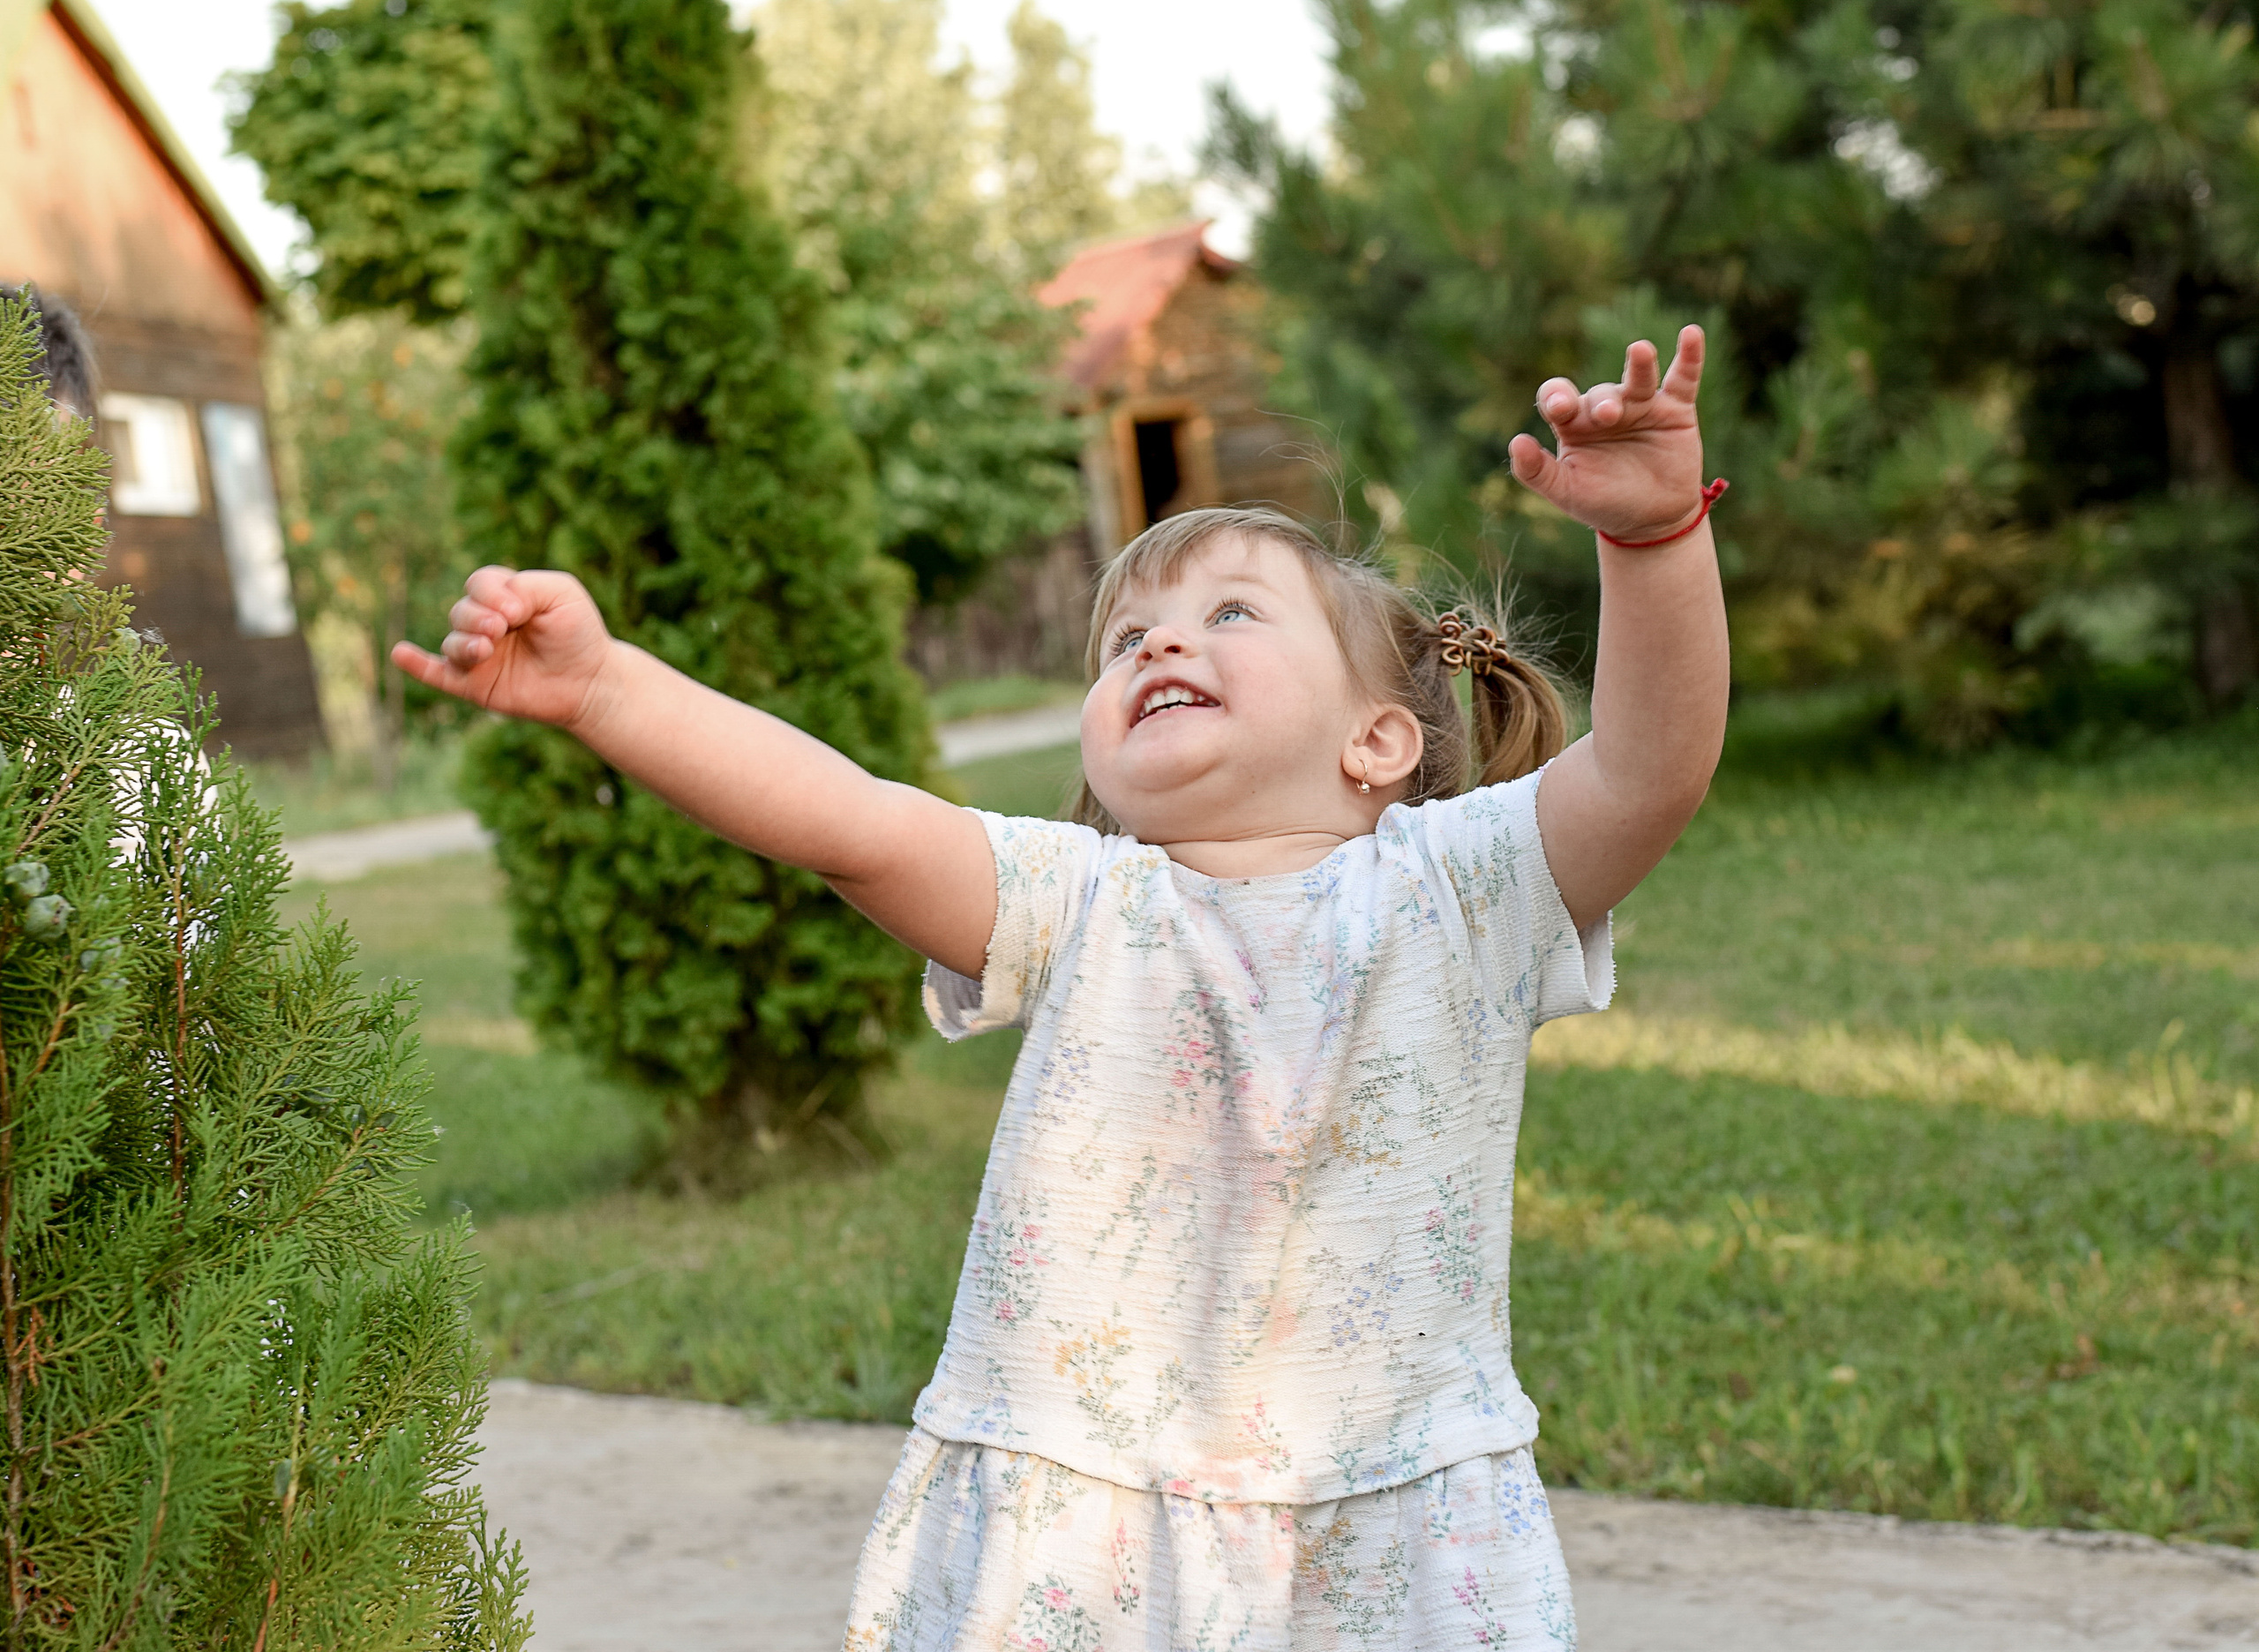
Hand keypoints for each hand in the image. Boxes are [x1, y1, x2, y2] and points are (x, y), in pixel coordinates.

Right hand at [390, 566, 617, 730]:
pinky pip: (436, 674)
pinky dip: (416, 665)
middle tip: (502, 629)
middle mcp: (486, 625)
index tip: (518, 610)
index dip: (492, 593)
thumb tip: (497, 608)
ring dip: (463, 643)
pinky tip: (400, 654)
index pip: (479, 583)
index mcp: (504, 598)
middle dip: (477, 618)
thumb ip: (527, 585)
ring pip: (452, 643)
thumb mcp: (562, 595)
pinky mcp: (474, 685)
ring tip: (485, 650)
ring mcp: (478, 656)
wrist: (591, 682)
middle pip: (461, 611)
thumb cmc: (578, 634)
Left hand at [1508, 325, 1708, 543]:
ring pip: (1638, 378)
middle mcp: (1605, 407)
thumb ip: (1536, 471)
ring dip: (1638, 365)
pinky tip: (1691, 334)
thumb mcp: (1566, 492)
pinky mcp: (1675, 409)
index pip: (1558, 396)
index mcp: (1573, 423)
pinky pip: (1682, 378)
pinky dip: (1689, 356)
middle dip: (1603, 402)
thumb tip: (1515, 442)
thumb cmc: (1602, 503)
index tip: (1559, 408)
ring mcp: (1641, 404)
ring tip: (1640, 351)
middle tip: (1609, 416)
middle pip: (1599, 392)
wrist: (1650, 522)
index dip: (1556, 396)